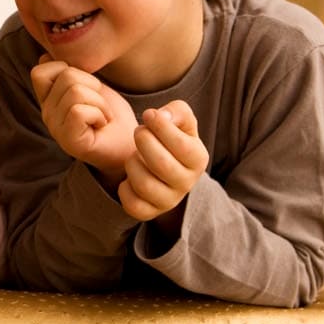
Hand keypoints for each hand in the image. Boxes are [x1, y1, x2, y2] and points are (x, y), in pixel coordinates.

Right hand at [29, 55, 136, 179]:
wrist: (130, 145)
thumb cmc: (113, 116)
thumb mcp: (91, 87)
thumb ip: (70, 74)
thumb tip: (46, 56)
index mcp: (48, 99)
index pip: (40, 71)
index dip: (66, 69)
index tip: (86, 87)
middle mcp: (46, 113)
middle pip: (66, 76)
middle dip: (93, 86)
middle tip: (100, 106)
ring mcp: (55, 128)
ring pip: (75, 92)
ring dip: (100, 102)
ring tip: (102, 116)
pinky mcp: (68, 140)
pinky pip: (80, 111)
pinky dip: (99, 114)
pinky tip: (101, 125)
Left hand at [119, 100, 206, 224]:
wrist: (162, 165)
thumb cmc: (171, 138)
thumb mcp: (179, 119)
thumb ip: (176, 112)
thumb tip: (161, 117)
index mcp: (198, 159)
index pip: (181, 145)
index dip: (160, 127)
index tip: (149, 115)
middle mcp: (187, 183)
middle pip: (161, 164)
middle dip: (143, 141)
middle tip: (139, 132)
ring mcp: (169, 200)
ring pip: (144, 184)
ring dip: (132, 163)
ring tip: (135, 155)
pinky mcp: (149, 212)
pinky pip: (132, 204)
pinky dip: (124, 188)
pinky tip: (129, 177)